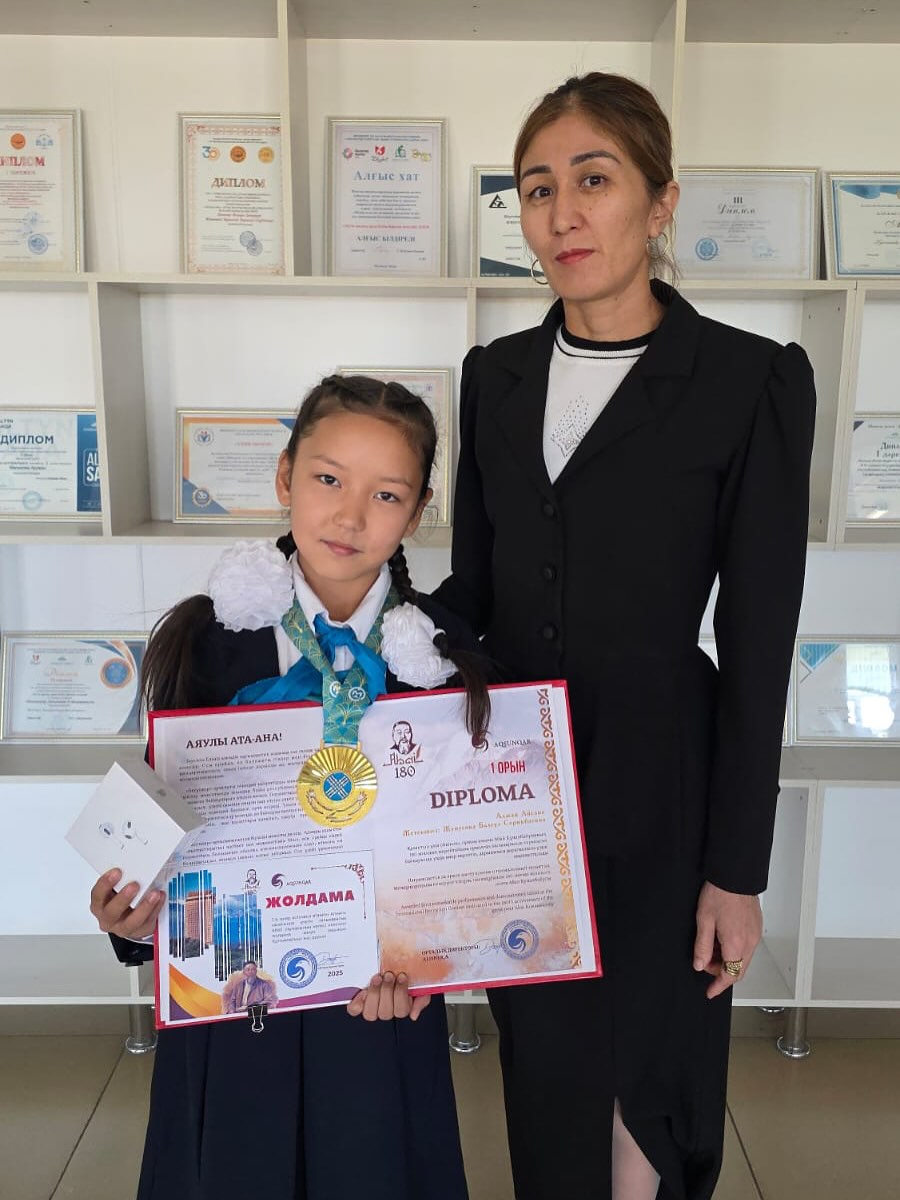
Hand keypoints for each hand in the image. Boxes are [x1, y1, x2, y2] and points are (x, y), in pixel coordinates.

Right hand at [89, 868, 164, 940]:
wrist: (130, 917)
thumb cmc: (122, 898)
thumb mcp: (117, 888)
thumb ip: (122, 879)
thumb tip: (134, 861)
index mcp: (99, 904)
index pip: (97, 895)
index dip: (105, 884)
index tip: (117, 872)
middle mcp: (108, 918)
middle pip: (111, 911)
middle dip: (123, 898)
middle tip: (134, 885)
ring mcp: (122, 927)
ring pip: (131, 922)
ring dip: (143, 907)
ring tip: (154, 894)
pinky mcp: (138, 931)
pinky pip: (147, 922)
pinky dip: (155, 909)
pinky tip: (160, 898)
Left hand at [346, 971, 431, 1021]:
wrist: (392, 961)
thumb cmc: (406, 974)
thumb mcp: (419, 984)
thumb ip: (422, 1000)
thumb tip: (413, 1015)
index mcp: (401, 1007)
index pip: (401, 1011)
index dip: (400, 994)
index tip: (402, 976)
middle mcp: (386, 1010)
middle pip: (385, 1013)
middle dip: (387, 992)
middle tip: (389, 975)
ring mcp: (371, 1008)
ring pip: (371, 1014)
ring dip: (375, 995)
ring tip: (377, 978)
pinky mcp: (358, 1003)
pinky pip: (355, 1010)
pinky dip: (358, 1002)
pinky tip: (364, 990)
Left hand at [693, 881, 761, 999]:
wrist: (735, 875)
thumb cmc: (720, 893)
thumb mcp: (704, 920)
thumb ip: (702, 946)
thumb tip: (699, 965)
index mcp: (736, 944)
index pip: (729, 976)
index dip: (718, 986)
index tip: (710, 991)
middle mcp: (750, 943)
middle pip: (738, 970)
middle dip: (722, 973)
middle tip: (705, 963)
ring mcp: (755, 935)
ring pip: (743, 959)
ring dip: (728, 960)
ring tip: (711, 946)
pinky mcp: (756, 927)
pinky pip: (747, 947)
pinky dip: (735, 950)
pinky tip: (722, 938)